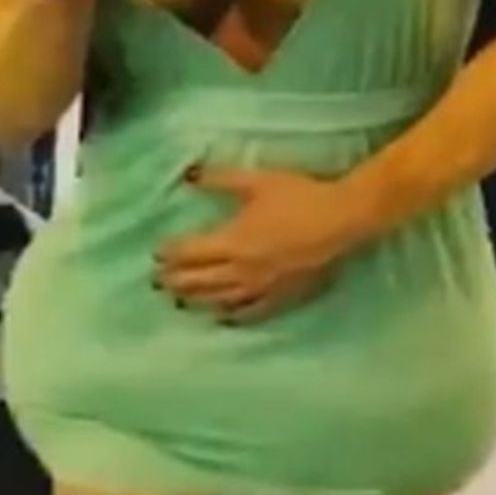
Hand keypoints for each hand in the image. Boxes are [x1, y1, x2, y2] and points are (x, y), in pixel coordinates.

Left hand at [156, 166, 366, 324]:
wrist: (340, 220)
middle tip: (157, 282)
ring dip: (196, 300)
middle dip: (175, 280)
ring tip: (179, 301)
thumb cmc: (298, 196)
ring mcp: (261, 287)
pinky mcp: (281, 297)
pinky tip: (222, 318)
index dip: (170, 254)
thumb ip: (219, 179)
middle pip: (199, 280)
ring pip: (220, 300)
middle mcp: (241, 270)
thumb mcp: (256, 180)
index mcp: (232, 240)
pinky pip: (250, 312)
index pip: (190, 252)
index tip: (156, 254)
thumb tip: (188, 176)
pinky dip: (231, 316)